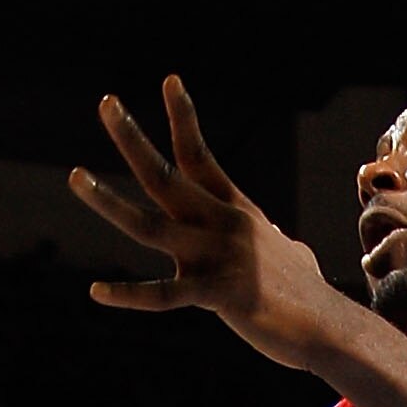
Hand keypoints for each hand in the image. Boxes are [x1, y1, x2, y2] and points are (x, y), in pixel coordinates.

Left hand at [74, 78, 342, 372]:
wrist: (330, 326)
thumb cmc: (308, 293)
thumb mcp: (289, 254)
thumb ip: (276, 242)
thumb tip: (284, 242)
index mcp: (234, 210)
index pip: (201, 156)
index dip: (183, 118)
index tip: (169, 80)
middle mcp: (221, 224)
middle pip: (166, 174)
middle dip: (132, 138)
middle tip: (107, 103)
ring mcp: (217, 256)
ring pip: (150, 225)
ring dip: (109, 201)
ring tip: (76, 177)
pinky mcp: (217, 294)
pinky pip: (163, 295)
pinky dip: (129, 295)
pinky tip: (97, 291)